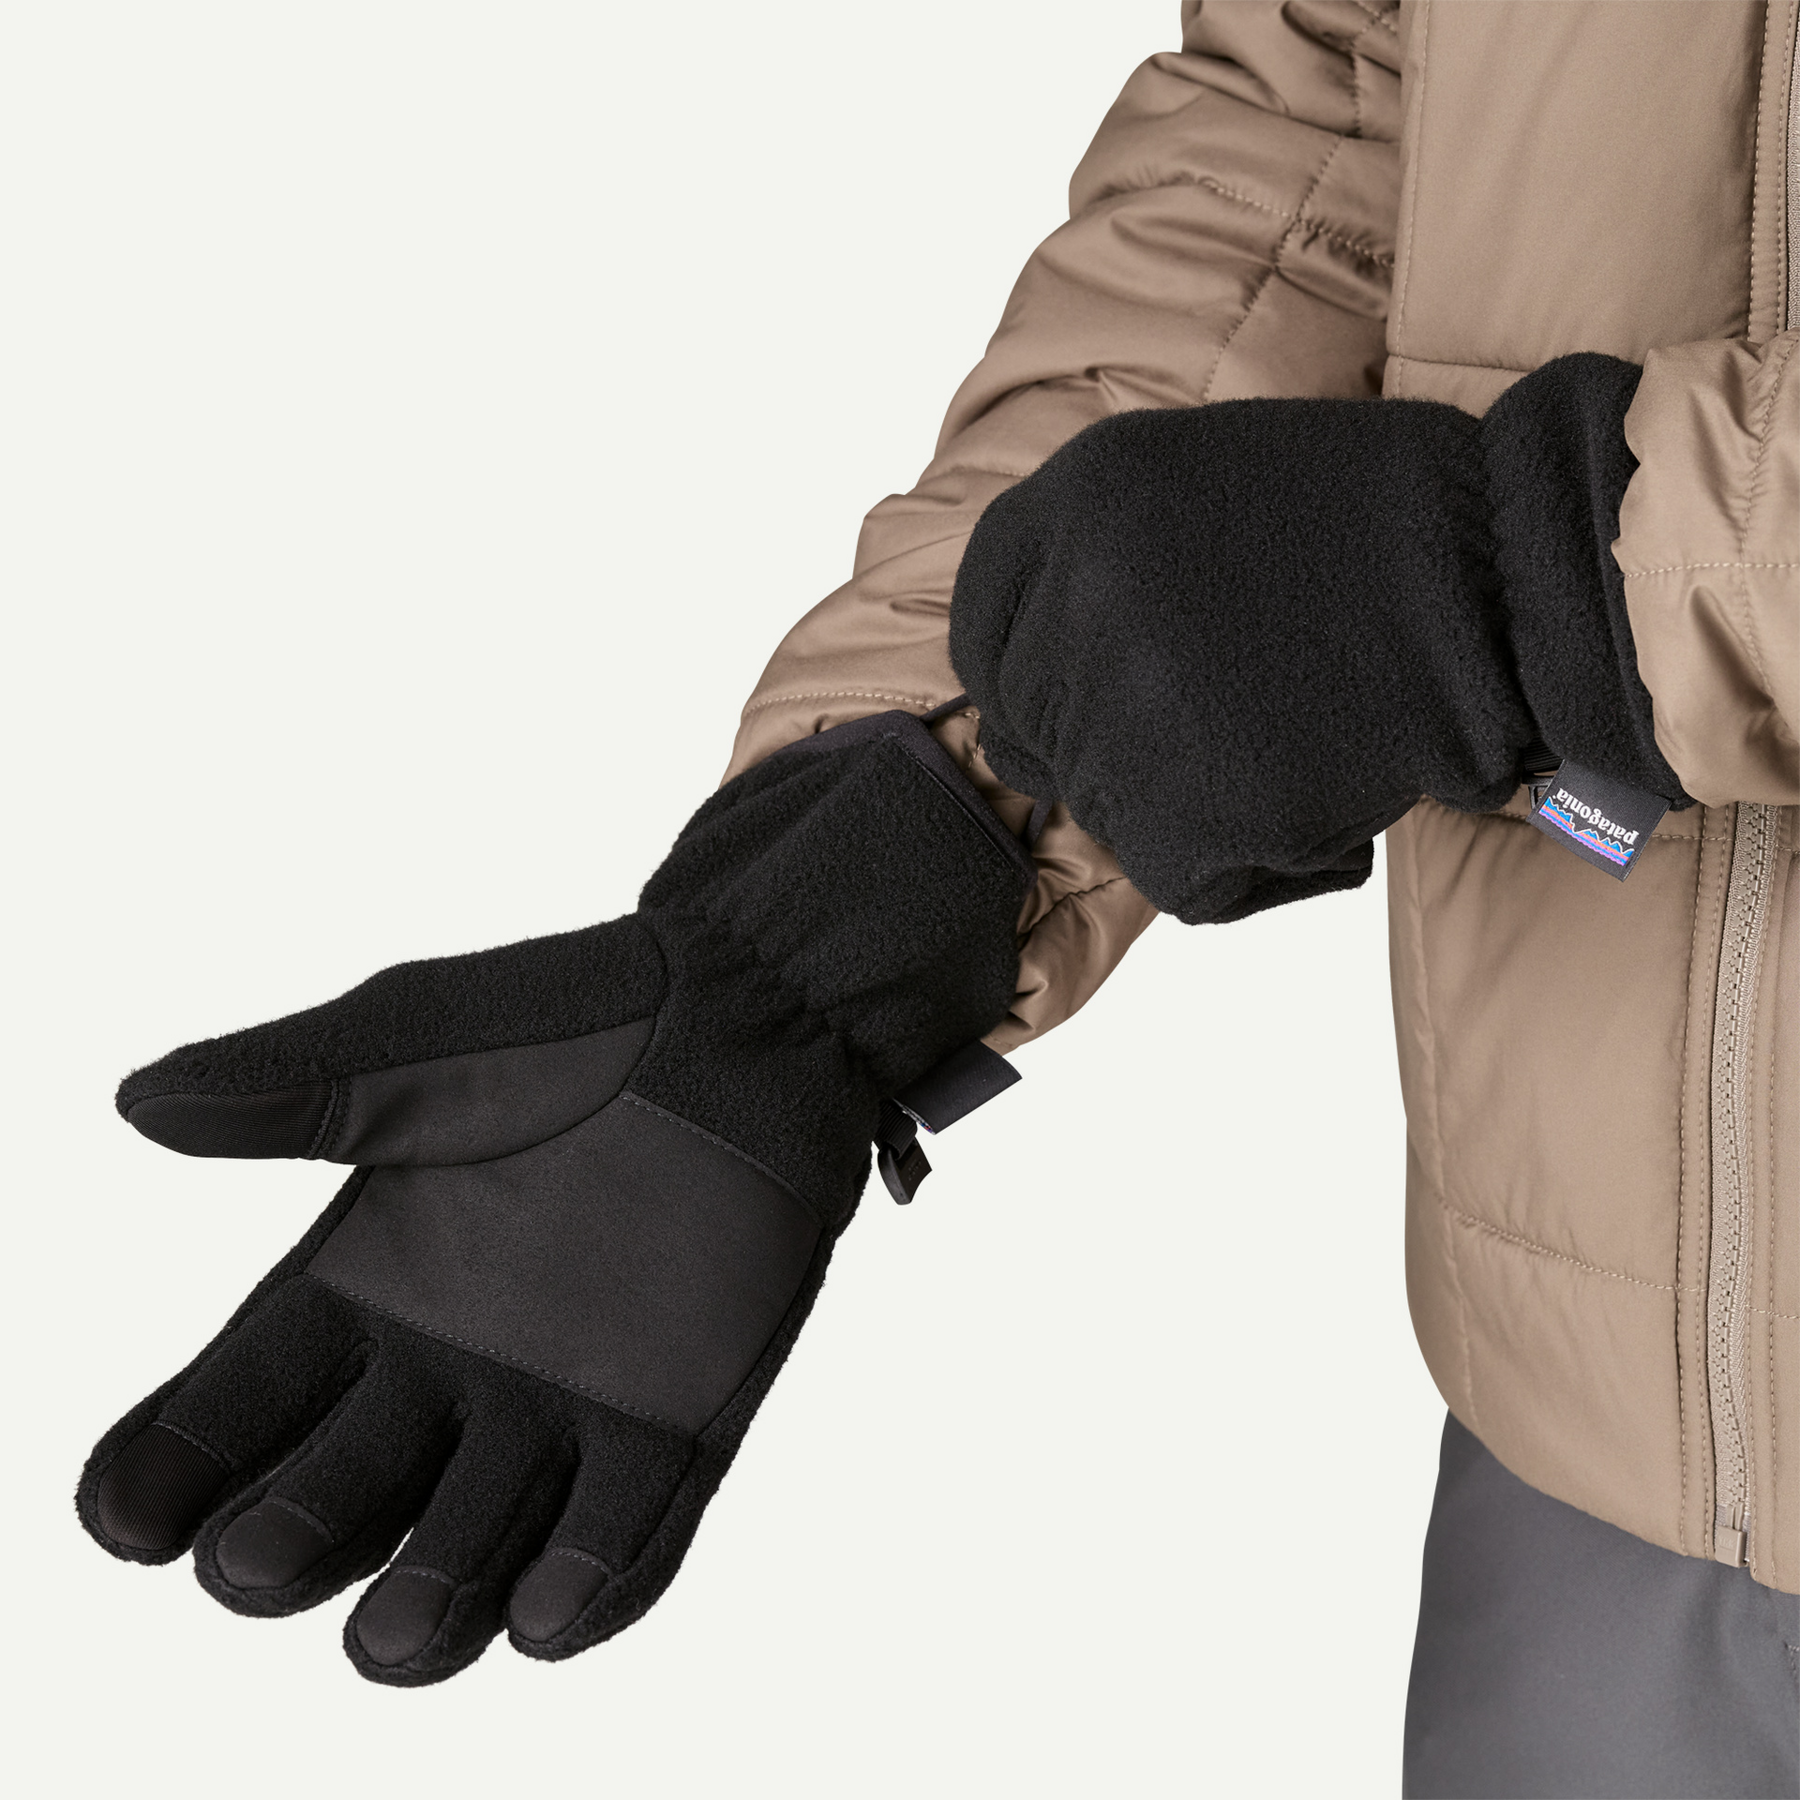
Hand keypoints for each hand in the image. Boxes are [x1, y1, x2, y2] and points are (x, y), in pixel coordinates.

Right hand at [79, 713, 1027, 1684]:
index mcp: (360, 1285)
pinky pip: (629, 1531)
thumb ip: (292, 1082)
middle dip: (287, 1544)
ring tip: (392, 1634)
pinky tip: (547, 1619)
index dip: (169, 1463)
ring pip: (472, 1544)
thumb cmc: (574, 1017)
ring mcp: (562, 1403)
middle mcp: (444, 1367)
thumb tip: (140, 1103)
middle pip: (336, 1499)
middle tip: (253, 1561)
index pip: (235, 1403)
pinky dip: (591, 1585)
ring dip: (430, 1602)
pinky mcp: (677, 1419)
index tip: (123, 1516)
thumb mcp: (422, 1040)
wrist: (746, 1019)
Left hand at [949, 354, 1685, 922]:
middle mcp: (1080, 594)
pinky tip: (1314, 792)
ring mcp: (1132, 701)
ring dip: (1187, 800)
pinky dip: (1243, 862)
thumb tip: (1015, 708)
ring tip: (1290, 736)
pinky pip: (1178, 876)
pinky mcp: (1196, 800)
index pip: (984, 635)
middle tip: (1232, 712)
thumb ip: (1093, 568)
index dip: (1038, 679)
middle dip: (1117, 743)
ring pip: (1107, 811)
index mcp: (1074, 497)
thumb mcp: (1197, 483)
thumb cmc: (1377, 527)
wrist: (1521, 573)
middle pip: (1040, 733)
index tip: (1094, 692)